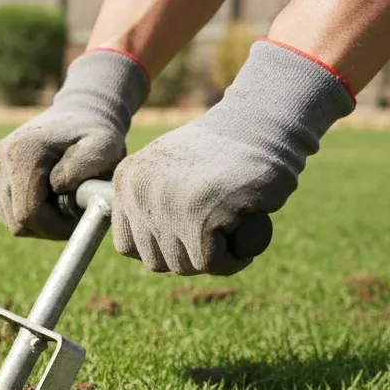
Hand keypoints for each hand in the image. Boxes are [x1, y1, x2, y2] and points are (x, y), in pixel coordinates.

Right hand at [0, 50, 147, 240]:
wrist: (80, 113)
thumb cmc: (95, 135)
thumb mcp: (104, 146)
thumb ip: (85, 165)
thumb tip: (56, 185)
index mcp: (22, 153)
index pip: (28, 215)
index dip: (54, 228)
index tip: (78, 218)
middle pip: (16, 222)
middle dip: (47, 225)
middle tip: (72, 209)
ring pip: (9, 219)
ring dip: (38, 219)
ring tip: (61, 198)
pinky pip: (5, 210)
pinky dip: (27, 210)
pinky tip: (46, 194)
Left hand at [111, 40, 354, 275]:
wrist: (262, 124)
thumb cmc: (223, 152)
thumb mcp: (169, 168)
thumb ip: (149, 201)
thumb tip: (142, 251)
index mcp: (128, 180)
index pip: (127, 245)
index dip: (162, 249)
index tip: (188, 236)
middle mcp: (141, 192)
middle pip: (155, 260)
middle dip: (188, 256)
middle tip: (215, 235)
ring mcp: (169, 204)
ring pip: (183, 265)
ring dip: (211, 259)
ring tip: (229, 231)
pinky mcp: (202, 217)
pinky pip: (211, 263)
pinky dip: (232, 260)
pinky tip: (242, 241)